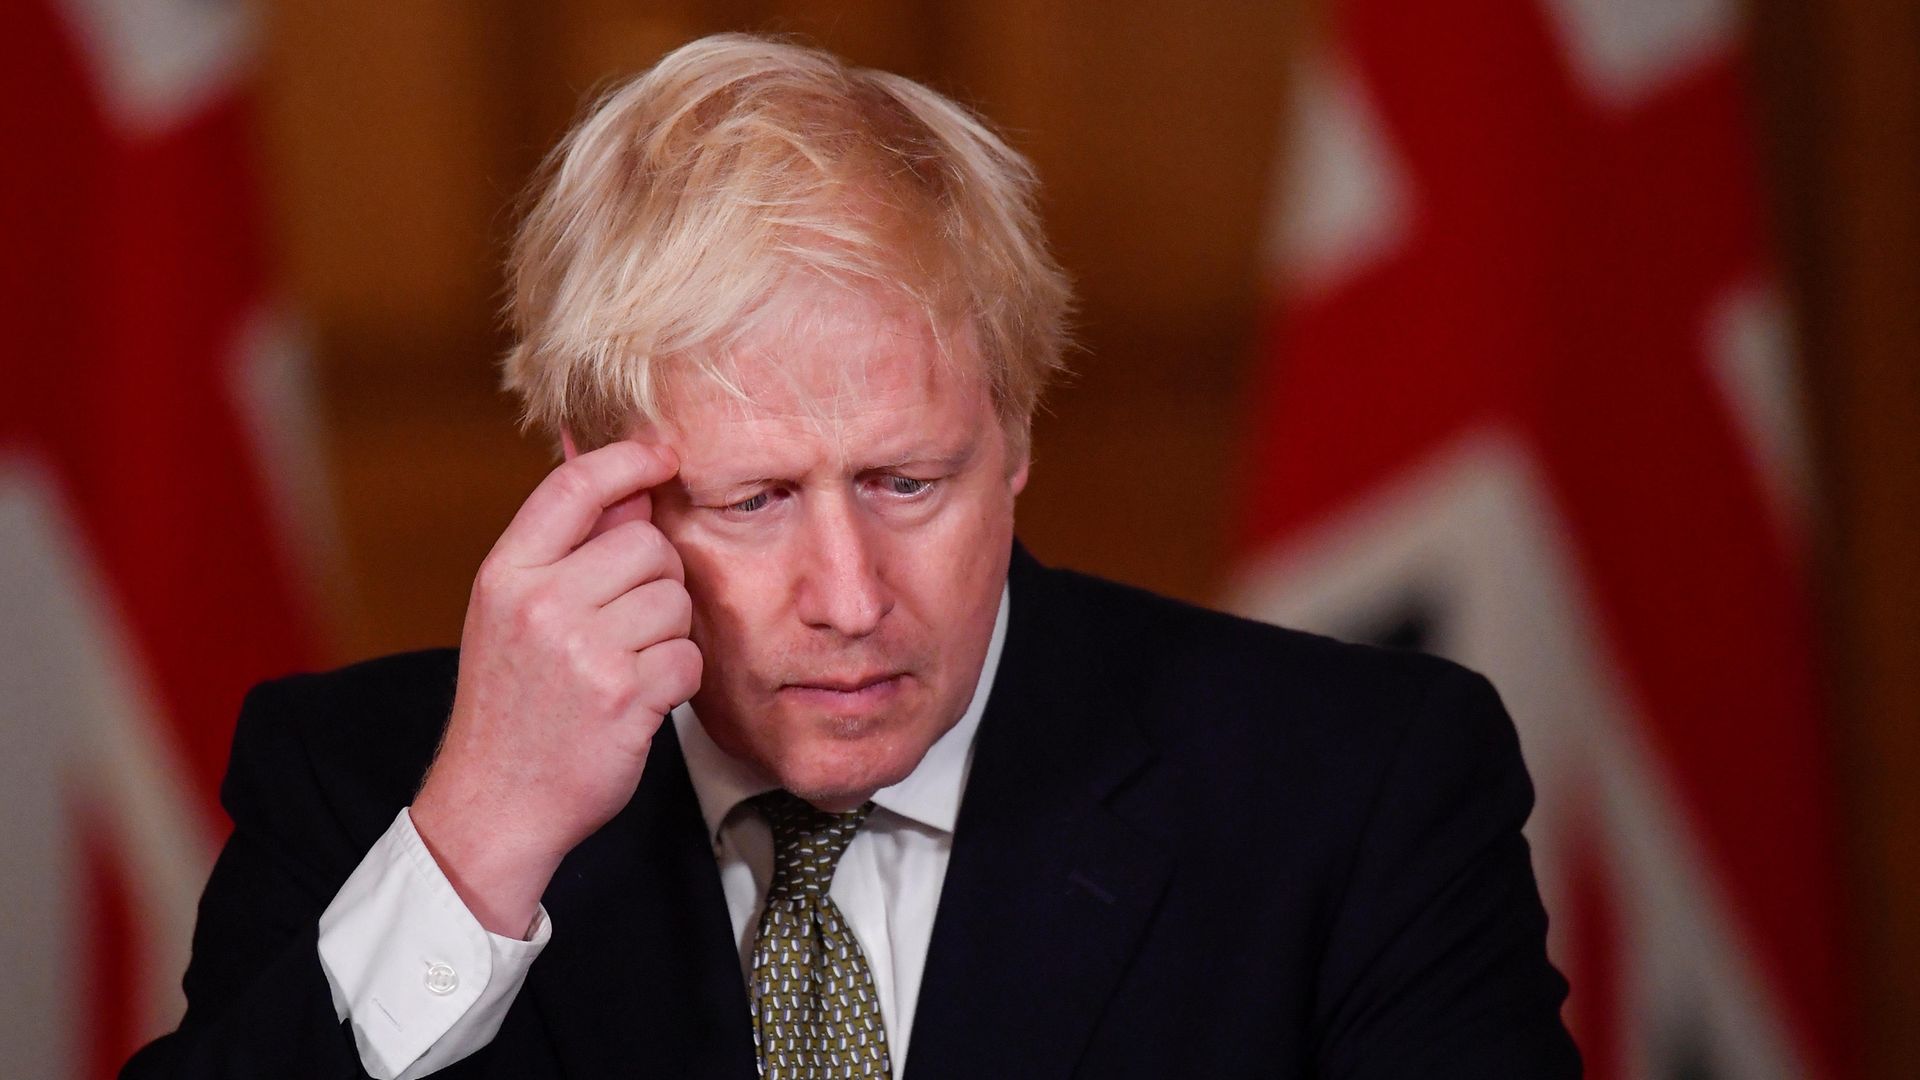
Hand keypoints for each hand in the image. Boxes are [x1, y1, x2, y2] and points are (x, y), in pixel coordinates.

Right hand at [410, 441, 701, 936]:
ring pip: (675, 600)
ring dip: (668, 634)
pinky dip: (677, 680)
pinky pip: (688, 657)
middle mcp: (540, 604)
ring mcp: (583, 650)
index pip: (575, 486)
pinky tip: (641, 698)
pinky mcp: (624, 696)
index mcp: (506, 575)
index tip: (661, 457)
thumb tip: (611, 469)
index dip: (628, 460)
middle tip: (627, 621)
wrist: (495, 804)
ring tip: (627, 664)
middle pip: (647, 543)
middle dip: (656, 578)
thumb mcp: (510, 615)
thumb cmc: (511, 705)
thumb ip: (562, 547)